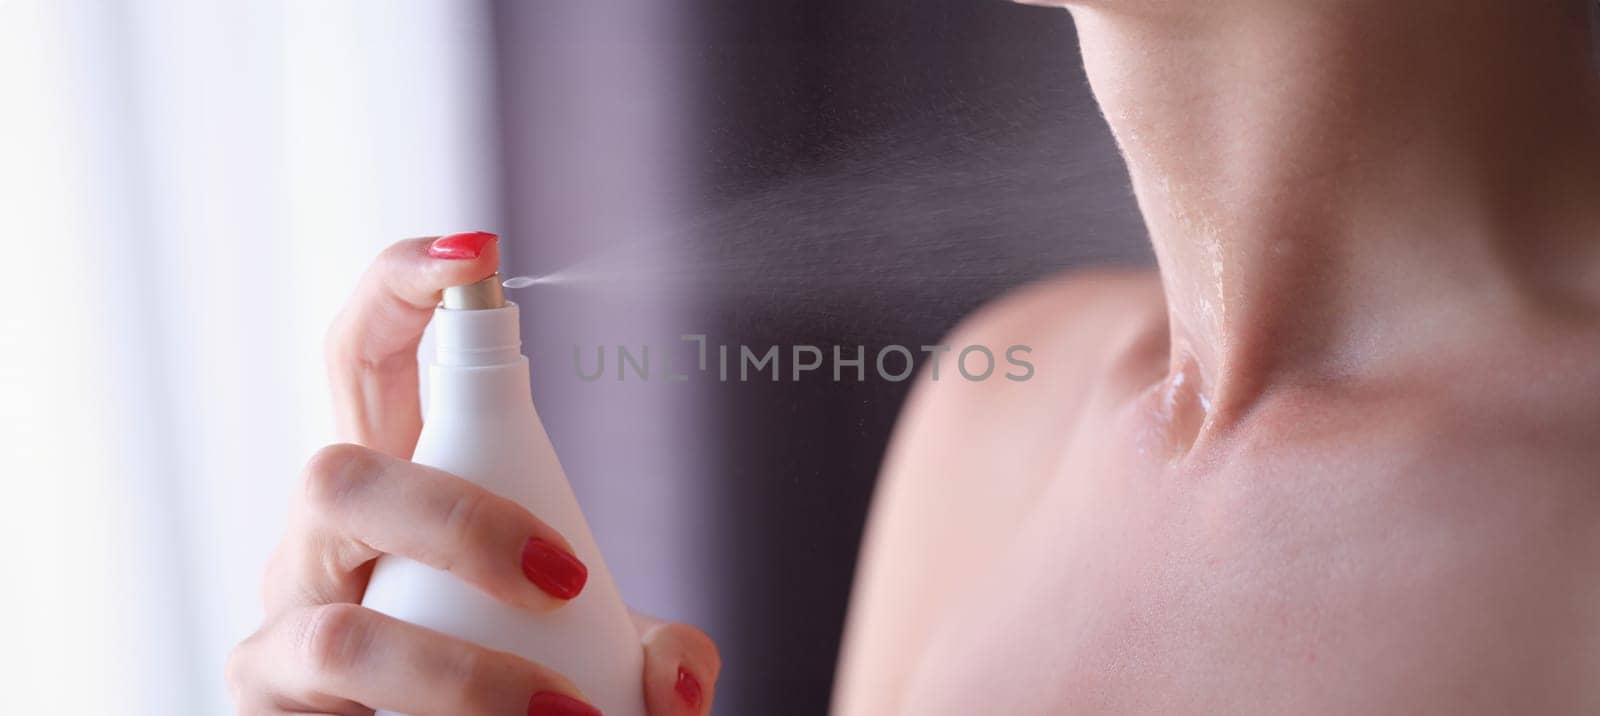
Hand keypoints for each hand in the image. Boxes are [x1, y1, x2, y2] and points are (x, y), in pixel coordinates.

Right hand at [227, 235, 719, 714]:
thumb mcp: (592, 654)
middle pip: (340, 472)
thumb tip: (681, 679)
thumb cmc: (510, 690)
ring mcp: (287, 621)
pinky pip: (328, 695)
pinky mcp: (267, 699)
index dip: (405, 289)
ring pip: (340, 622)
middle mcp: (327, 541)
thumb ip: (651, 649)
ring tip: (564, 714)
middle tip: (566, 578)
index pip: (373, 355)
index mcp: (400, 486)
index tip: (479, 251)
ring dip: (465, 672)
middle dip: (458, 521)